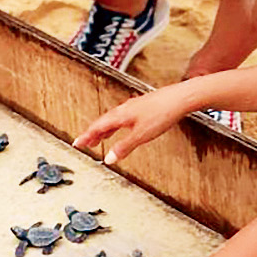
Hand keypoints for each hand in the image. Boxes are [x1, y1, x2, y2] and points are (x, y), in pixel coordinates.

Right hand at [73, 82, 198, 163]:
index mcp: (119, 115)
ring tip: (99, 138)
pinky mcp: (142, 107)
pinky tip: (121, 128)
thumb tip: (109, 158)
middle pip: (102, 122)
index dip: (85, 136)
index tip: (76, 144)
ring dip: (104, 130)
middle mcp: (123, 110)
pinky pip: (122, 118)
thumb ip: (124, 147)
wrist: (179, 98)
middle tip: (84, 144)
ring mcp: (133, 108)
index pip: (97, 127)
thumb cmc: (161, 113)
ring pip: (112, 120)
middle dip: (92, 134)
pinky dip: (116, 126)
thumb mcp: (141, 135)